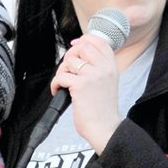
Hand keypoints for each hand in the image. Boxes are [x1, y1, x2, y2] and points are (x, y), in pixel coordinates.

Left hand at [53, 31, 121, 153]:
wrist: (105, 129)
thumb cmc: (103, 110)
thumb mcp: (107, 83)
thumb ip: (98, 68)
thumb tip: (79, 55)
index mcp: (111, 66)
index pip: (98, 41)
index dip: (84, 39)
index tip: (75, 46)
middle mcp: (103, 68)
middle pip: (82, 47)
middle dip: (70, 56)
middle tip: (67, 69)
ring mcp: (92, 75)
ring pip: (69, 61)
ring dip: (61, 72)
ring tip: (63, 83)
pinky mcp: (80, 85)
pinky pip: (61, 76)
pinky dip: (55, 84)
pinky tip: (59, 91)